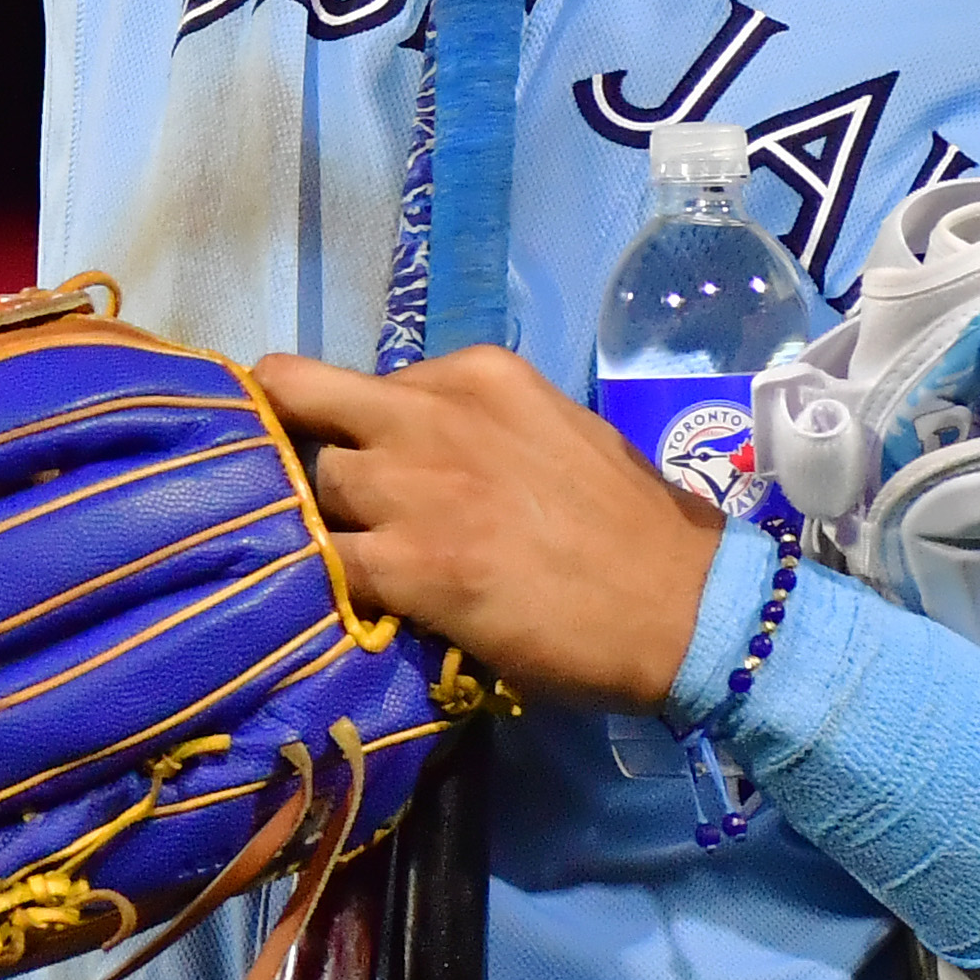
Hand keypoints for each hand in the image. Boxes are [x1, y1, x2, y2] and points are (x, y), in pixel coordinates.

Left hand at [253, 349, 731, 716]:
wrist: (683, 606)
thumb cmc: (632, 526)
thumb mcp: (554, 430)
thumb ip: (478, 425)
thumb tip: (419, 449)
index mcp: (476, 374)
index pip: (367, 381)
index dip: (347, 423)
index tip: (346, 455)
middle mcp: (432, 412)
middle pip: (307, 404)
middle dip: (297, 449)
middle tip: (300, 496)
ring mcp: (411, 486)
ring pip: (304, 486)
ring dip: (316, 523)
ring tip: (340, 561)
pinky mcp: (404, 564)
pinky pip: (321, 562)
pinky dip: (320, 581)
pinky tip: (337, 603)